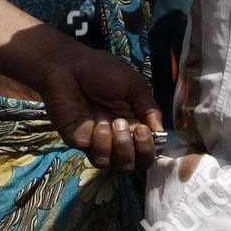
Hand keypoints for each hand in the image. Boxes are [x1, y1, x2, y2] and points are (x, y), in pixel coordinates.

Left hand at [33, 42, 164, 172]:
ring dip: (117, 145)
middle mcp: (115, 138)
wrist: (70, 66)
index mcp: (133, 124)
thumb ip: (150, 109)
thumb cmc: (103, 71)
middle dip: (136, 150)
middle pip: (132, 164)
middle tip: (132, 128)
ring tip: (111, 123)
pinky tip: (93, 122)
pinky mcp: (78, 141)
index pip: (146, 151)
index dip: (149, 148)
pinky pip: (94, 154)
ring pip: (113, 164)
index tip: (146, 130)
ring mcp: (95, 141)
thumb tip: (160, 134)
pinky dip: (98, 140)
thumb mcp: (135, 85)